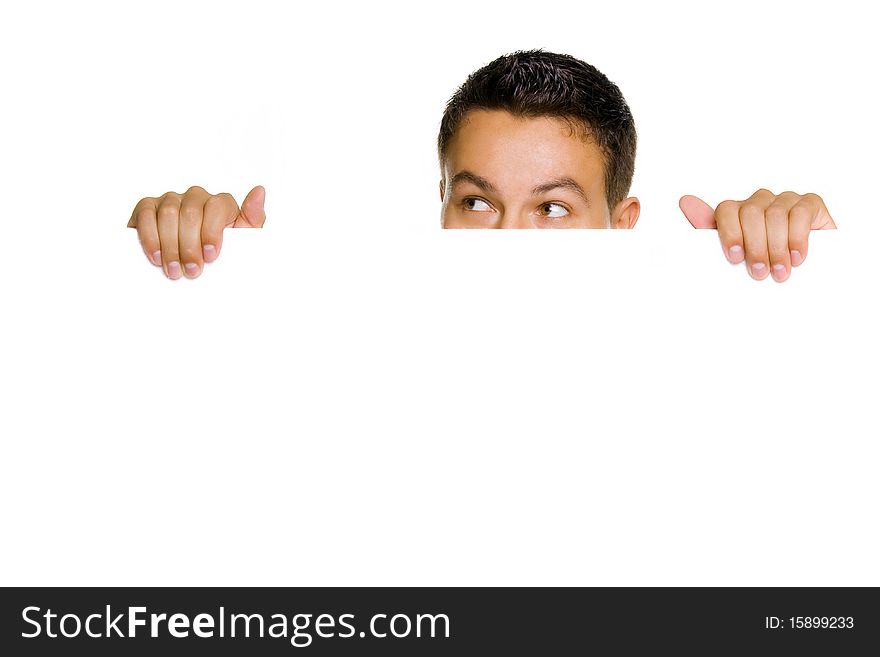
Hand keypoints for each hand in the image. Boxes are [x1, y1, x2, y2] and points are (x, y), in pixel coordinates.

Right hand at [127, 185, 265, 278]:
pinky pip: (145, 214)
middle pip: (190, 213)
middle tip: (192, 271)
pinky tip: (156, 257)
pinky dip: (149, 237)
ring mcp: (171, 199)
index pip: (217, 207)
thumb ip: (253, 218)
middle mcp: (196, 196)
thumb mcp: (244, 240)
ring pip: (168, 213)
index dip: (212, 232)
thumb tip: (259, 191)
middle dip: (190, 246)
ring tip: (175, 270)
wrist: (198, 266)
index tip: (211, 257)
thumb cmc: (223, 252)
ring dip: (170, 245)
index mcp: (221, 203)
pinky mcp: (148, 207)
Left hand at [679, 189, 835, 281]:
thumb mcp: (735, 256)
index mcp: (738, 212)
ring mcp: (785, 200)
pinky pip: (800, 213)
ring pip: (774, 214)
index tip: (734, 258)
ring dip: (776, 248)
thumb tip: (685, 201)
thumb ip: (710, 232)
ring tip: (779, 272)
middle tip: (759, 273)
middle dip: (754, 246)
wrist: (808, 278)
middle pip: (750, 213)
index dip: (729, 233)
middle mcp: (760, 202)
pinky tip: (797, 258)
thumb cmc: (765, 266)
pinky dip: (797, 238)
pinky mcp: (810, 203)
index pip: (726, 209)